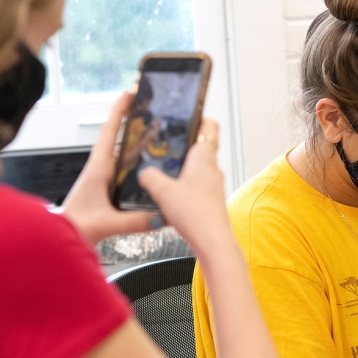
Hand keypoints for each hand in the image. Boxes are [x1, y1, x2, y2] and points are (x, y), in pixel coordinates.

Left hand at [60, 93, 155, 245]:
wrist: (59, 242)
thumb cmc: (73, 227)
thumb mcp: (104, 223)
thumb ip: (132, 221)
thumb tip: (159, 216)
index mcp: (97, 170)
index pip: (109, 133)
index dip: (119, 111)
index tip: (129, 93)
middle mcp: (101, 172)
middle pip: (120, 140)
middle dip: (134, 123)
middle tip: (150, 110)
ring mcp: (104, 183)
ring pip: (125, 157)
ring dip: (140, 145)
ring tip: (158, 135)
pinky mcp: (108, 195)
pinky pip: (127, 175)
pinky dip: (140, 168)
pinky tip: (153, 172)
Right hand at [138, 119, 230, 255]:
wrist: (213, 242)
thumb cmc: (196, 215)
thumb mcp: (163, 191)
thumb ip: (149, 176)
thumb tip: (143, 172)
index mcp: (204, 156)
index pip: (209, 124)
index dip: (198, 116)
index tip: (184, 114)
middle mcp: (212, 168)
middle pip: (200, 145)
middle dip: (182, 143)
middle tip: (164, 143)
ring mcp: (213, 185)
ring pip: (197, 166)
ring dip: (182, 166)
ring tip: (162, 169)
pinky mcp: (210, 200)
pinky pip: (196, 184)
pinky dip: (184, 184)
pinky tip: (169, 194)